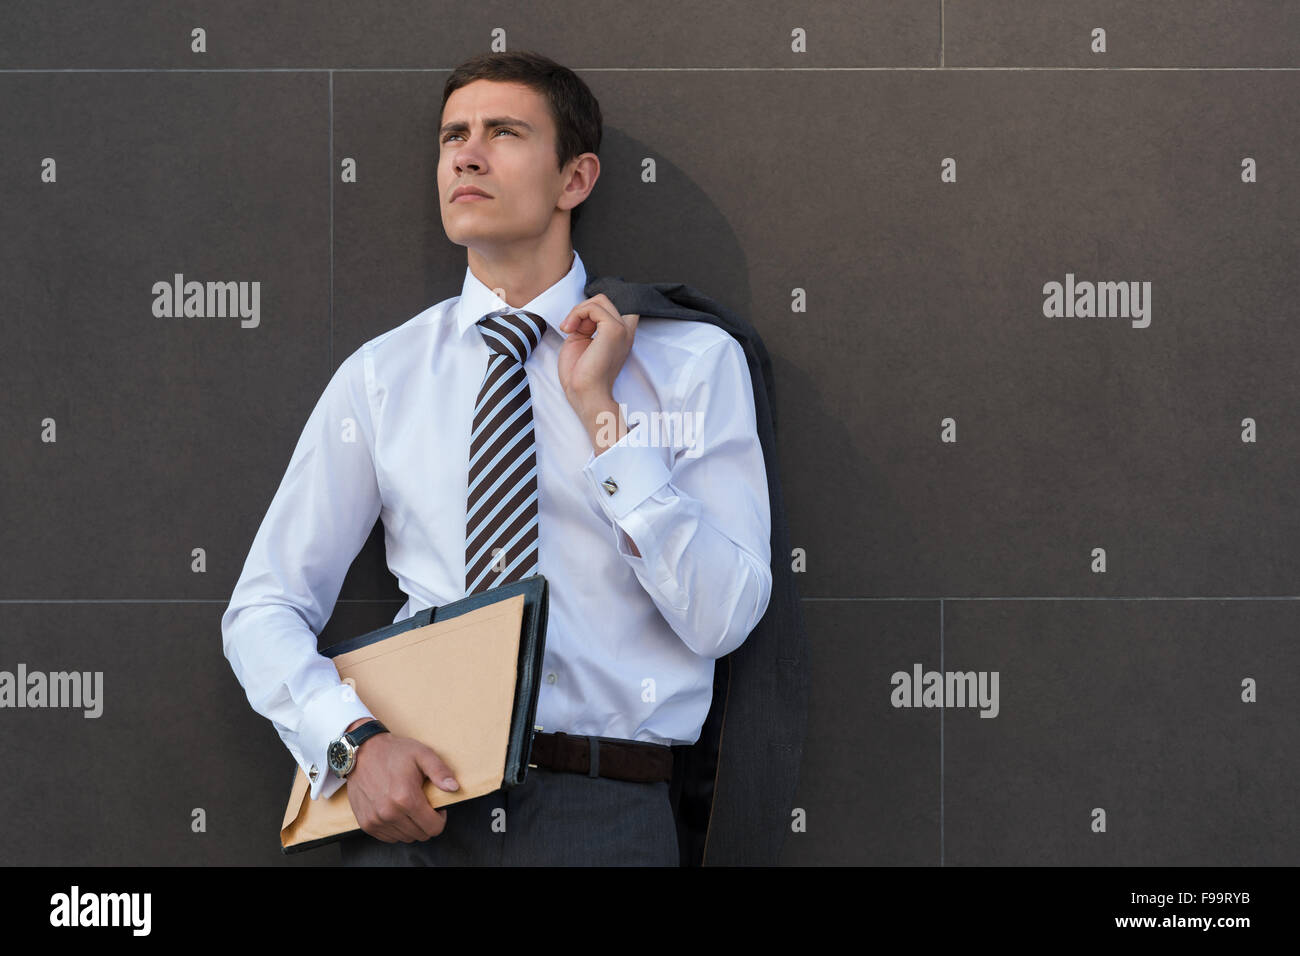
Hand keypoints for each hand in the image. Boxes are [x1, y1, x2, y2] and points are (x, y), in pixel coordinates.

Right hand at [342, 719, 458, 842]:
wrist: (362, 752)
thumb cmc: (393, 752)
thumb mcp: (422, 754)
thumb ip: (440, 772)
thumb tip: (454, 788)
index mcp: (406, 798)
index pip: (433, 828)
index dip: (440, 818)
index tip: (436, 807)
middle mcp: (389, 813)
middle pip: (421, 835)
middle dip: (427, 822)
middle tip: (422, 804)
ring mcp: (376, 820)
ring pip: (405, 838)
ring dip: (411, 826)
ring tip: (408, 806)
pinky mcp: (366, 823)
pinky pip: (389, 838)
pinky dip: (396, 828)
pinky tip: (396, 811)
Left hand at [556, 293, 638, 409]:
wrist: (585, 394)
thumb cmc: (580, 376)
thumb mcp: (581, 342)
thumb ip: (586, 324)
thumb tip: (584, 311)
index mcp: (619, 336)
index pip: (611, 308)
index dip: (591, 310)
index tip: (577, 326)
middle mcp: (625, 331)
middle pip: (602, 301)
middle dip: (581, 310)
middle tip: (570, 329)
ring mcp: (621, 330)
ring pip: (598, 301)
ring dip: (577, 311)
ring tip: (568, 329)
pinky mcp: (613, 330)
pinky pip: (593, 307)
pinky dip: (576, 314)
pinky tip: (568, 329)